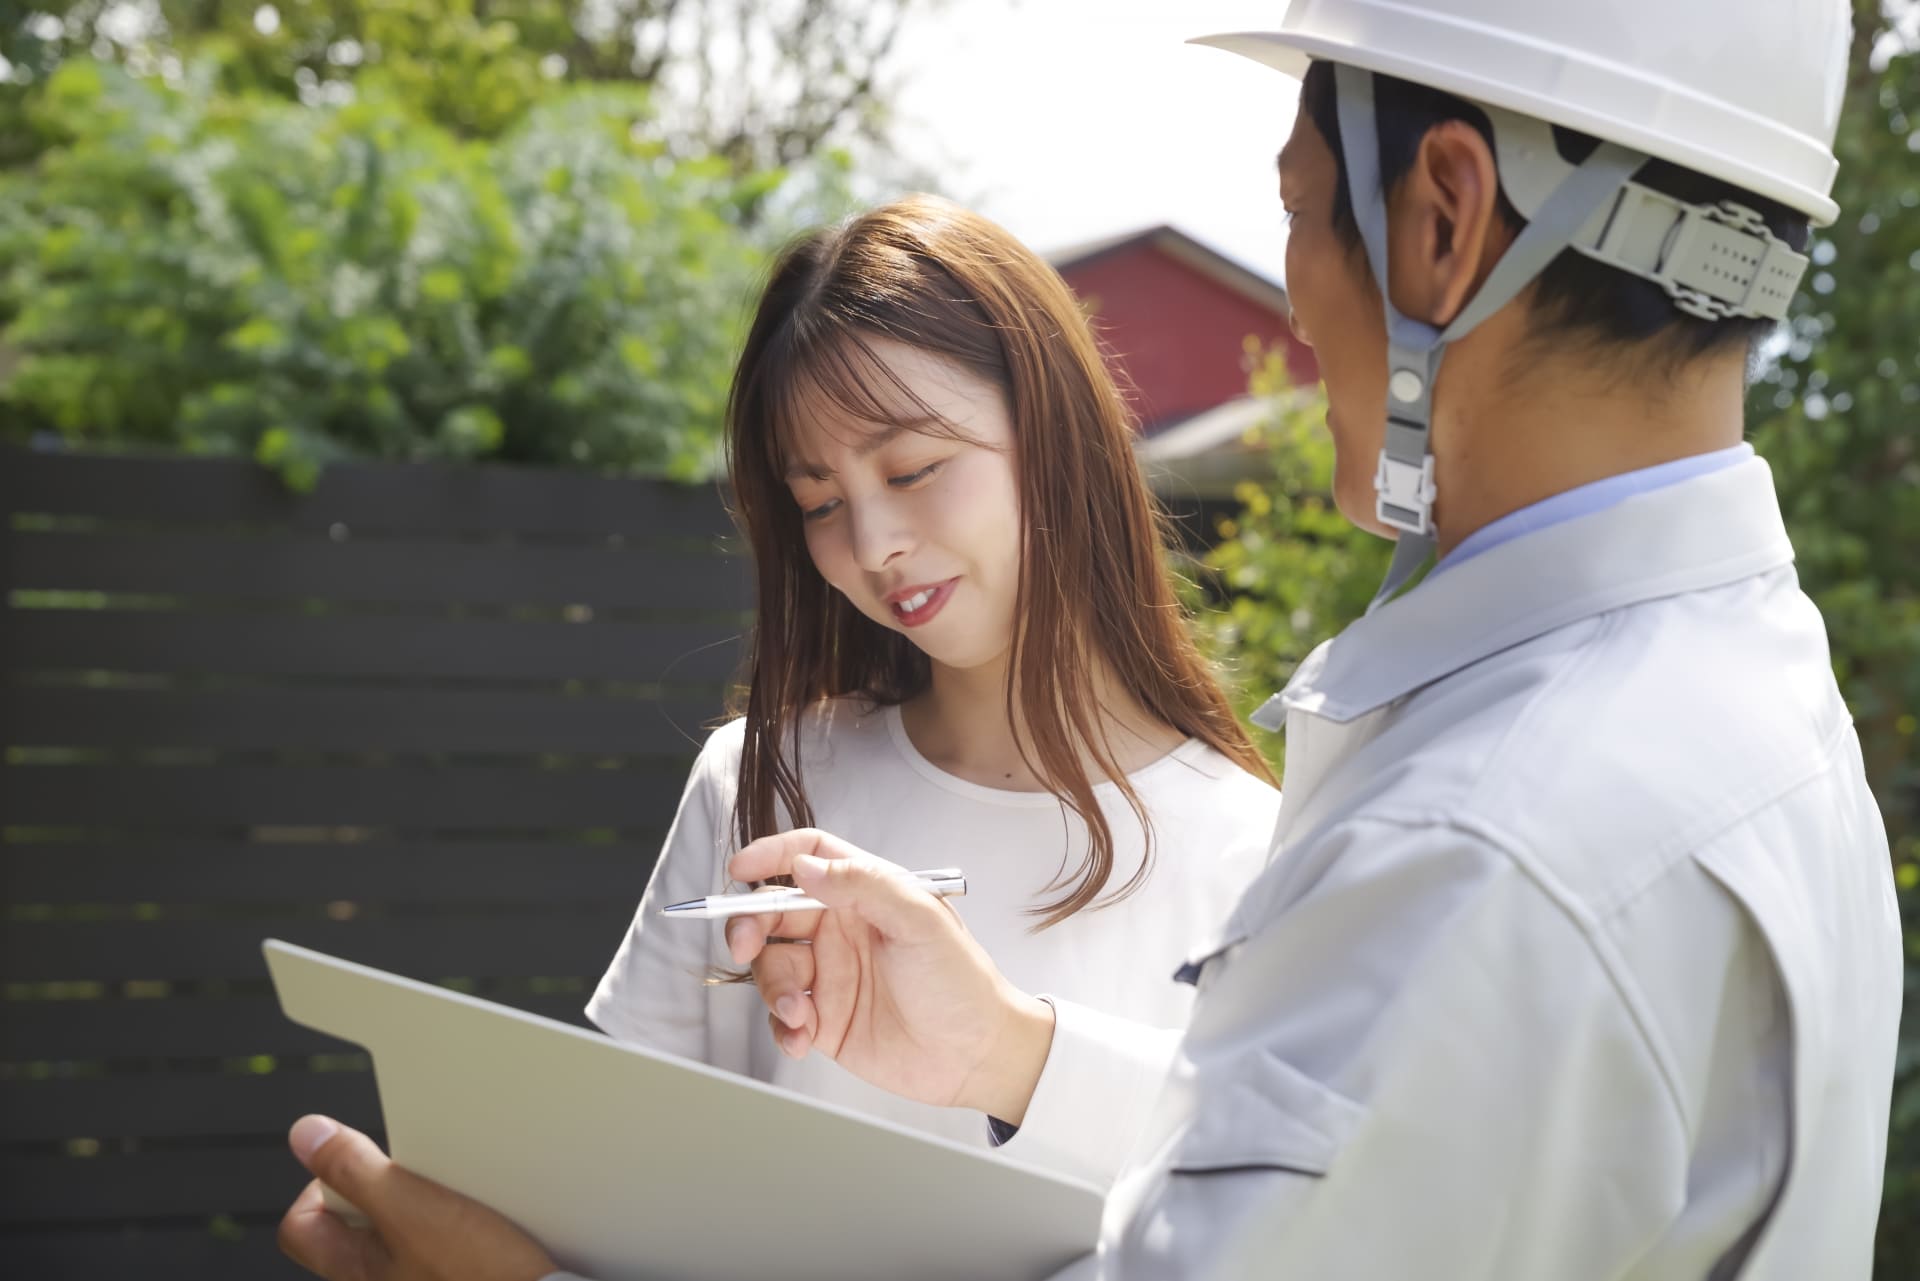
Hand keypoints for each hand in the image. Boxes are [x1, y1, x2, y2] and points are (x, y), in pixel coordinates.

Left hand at [278, 1115, 558, 1280]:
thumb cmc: (480, 1274)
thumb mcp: (414, 1208)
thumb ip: (356, 1171)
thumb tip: (306, 1135)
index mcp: (354, 1270)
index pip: (300, 1226)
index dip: (321, 1185)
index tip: (362, 1164)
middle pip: (349, 1231)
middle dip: (377, 1193)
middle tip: (416, 1178)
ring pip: (396, 1242)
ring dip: (419, 1212)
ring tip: (455, 1199)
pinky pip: (436, 1255)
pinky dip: (451, 1234)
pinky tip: (482, 1226)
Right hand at [724, 829, 1054, 1124]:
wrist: (977, 1055)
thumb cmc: (962, 982)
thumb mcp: (921, 920)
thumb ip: (865, 884)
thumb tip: (807, 867)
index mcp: (866, 895)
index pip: (810, 858)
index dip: (772, 856)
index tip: (740, 869)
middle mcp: (842, 931)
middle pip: (773, 913)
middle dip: (748, 926)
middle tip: (744, 946)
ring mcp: (830, 976)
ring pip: (771, 967)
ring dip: (773, 988)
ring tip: (799, 1012)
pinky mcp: (825, 1021)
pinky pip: (781, 1017)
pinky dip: (781, 1027)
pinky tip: (802, 1037)